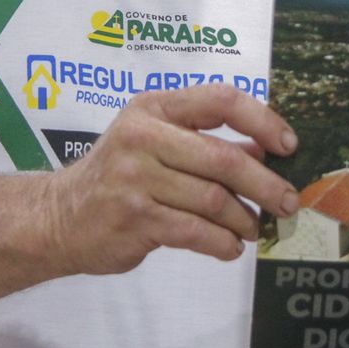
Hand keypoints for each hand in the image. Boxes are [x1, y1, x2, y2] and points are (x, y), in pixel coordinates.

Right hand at [42, 84, 299, 275]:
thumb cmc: (118, 175)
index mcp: (153, 107)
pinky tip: (229, 247)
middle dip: (266, 184)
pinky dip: (221, 242)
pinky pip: (195, 231)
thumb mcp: (155, 141)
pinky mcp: (134, 218)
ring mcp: (135, 178)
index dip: (262, 120)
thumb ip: (204, 141)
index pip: (220, 100)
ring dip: (244, 219)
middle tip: (289, 202)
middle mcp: (143, 136)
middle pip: (224, 158)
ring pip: (213, 199)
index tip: (289, 146)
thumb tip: (266, 149)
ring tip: (252, 228)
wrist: (59, 216)